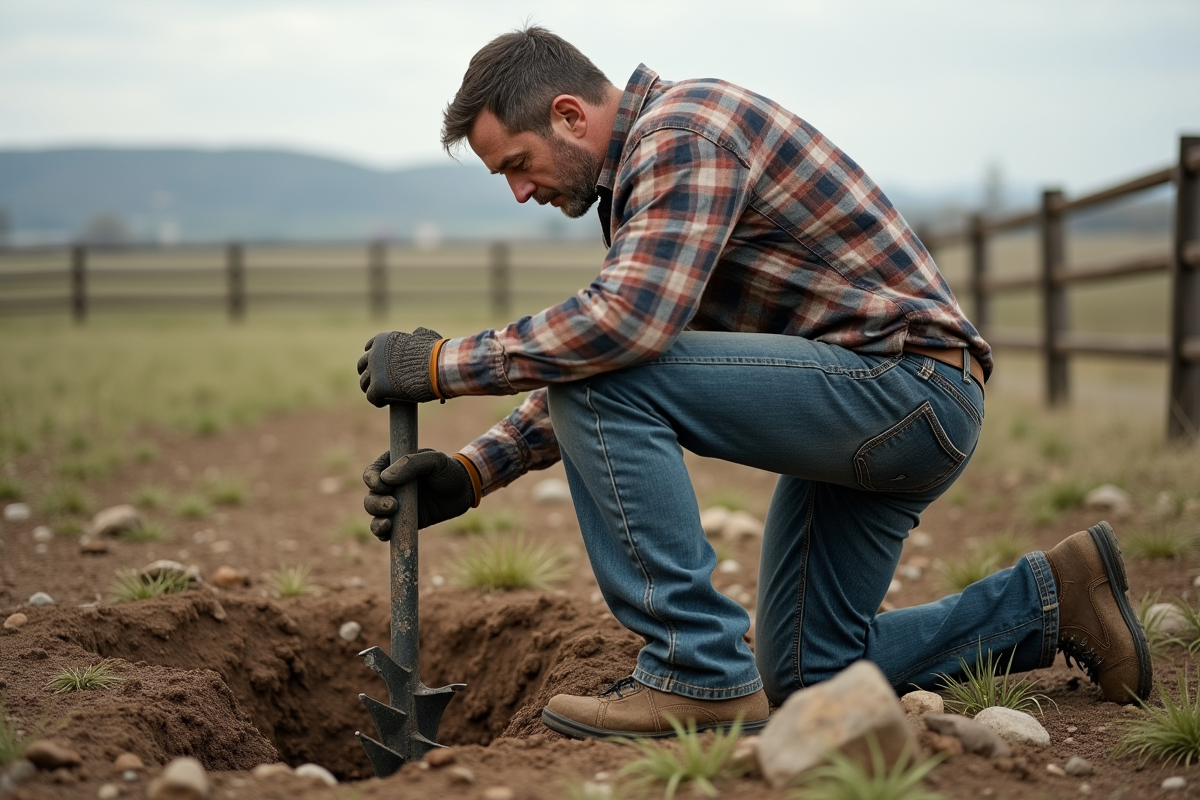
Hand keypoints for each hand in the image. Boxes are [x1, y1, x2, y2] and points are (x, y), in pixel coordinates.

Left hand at [356, 327, 442, 406]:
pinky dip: (377, 400)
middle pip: (363, 366)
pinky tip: (385, 402)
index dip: (374, 359)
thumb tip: (417, 333)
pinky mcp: (377, 387)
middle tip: (378, 382)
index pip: (370, 348)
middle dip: (369, 374)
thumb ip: (417, 335)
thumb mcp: (425, 337)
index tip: (382, 367)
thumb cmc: (435, 353)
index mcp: (383, 339)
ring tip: (381, 395)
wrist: (437, 367)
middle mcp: (375, 353)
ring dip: (371, 389)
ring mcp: (374, 370)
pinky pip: (371, 397)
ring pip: (364, 383)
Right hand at [362, 449, 476, 538]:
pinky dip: (382, 533)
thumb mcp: (435, 460)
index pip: (372, 473)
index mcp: (392, 466)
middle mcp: (390, 486)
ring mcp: (395, 505)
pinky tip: (388, 532)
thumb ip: (412, 463)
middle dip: (376, 503)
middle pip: (371, 496)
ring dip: (377, 519)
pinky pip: (385, 530)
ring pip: (375, 514)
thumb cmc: (448, 471)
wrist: (464, 492)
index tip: (383, 485)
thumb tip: (386, 478)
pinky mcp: (402, 522)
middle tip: (393, 505)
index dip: (372, 480)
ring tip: (389, 522)